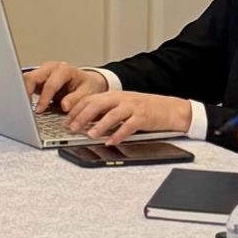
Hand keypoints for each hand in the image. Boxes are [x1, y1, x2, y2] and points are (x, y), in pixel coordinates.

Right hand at [23, 62, 108, 113]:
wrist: (86, 82)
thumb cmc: (87, 86)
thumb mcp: (87, 93)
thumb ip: (76, 99)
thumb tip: (64, 105)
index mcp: (64, 69)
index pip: (50, 84)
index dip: (44, 98)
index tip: (39, 110)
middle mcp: (51, 68)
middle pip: (32, 77)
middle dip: (26, 92)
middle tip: (25, 108)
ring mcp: (43, 71)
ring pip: (26, 78)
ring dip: (23, 92)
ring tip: (24, 106)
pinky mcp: (38, 77)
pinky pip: (26, 82)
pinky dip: (24, 92)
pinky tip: (25, 102)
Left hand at [66, 90, 191, 144]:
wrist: (170, 109)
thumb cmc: (144, 108)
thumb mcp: (122, 105)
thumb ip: (105, 110)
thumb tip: (84, 120)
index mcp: (113, 95)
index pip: (90, 99)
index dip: (76, 110)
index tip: (66, 120)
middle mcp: (121, 99)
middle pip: (97, 105)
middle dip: (82, 116)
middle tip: (72, 127)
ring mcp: (133, 107)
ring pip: (112, 115)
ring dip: (99, 126)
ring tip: (89, 135)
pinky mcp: (143, 117)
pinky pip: (129, 126)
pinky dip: (119, 134)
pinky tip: (111, 142)